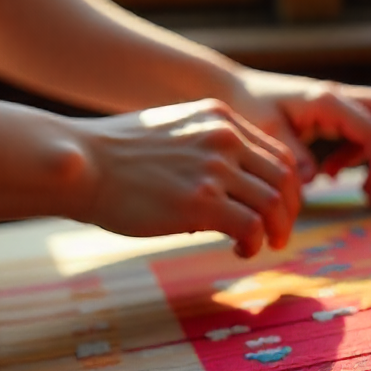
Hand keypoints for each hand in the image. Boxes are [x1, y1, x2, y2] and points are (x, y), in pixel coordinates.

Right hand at [73, 99, 299, 256]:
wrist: (81, 165)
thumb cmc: (117, 158)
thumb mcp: (172, 134)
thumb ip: (205, 150)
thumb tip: (228, 193)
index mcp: (219, 118)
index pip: (278, 154)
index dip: (286, 188)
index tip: (278, 210)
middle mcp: (223, 137)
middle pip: (284, 179)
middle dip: (289, 212)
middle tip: (279, 235)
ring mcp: (214, 169)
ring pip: (274, 203)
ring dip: (275, 231)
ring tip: (261, 246)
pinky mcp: (201, 202)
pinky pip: (251, 227)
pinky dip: (254, 244)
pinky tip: (239, 251)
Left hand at [226, 68, 370, 207]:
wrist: (233, 89)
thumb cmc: (247, 106)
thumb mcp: (266, 132)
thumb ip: (292, 153)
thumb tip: (312, 179)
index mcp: (326, 101)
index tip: (368, 194)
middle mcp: (337, 96)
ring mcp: (337, 102)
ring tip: (357, 186)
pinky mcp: (332, 112)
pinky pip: (361, 130)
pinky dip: (356, 154)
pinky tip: (330, 171)